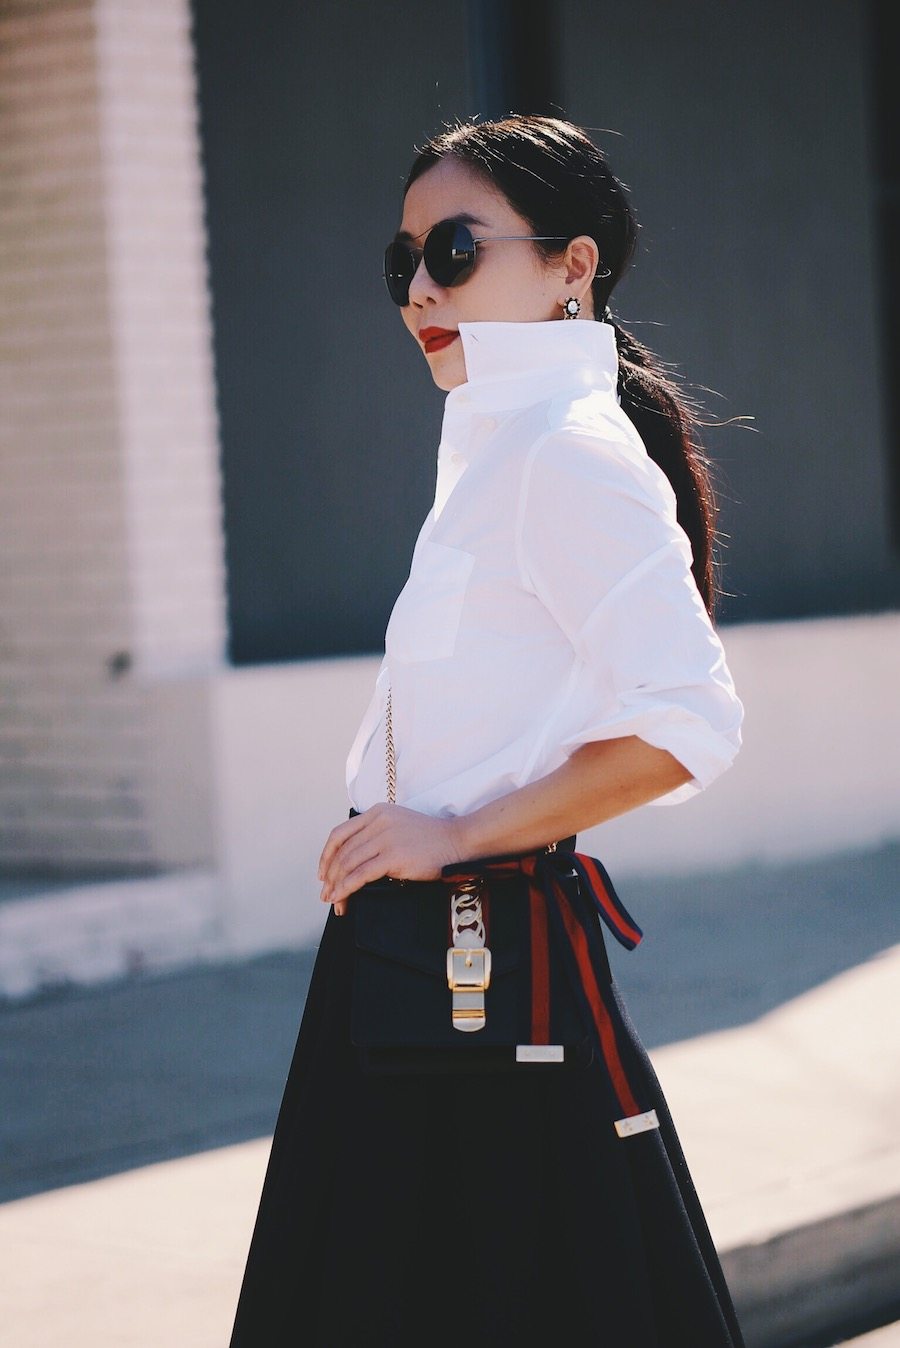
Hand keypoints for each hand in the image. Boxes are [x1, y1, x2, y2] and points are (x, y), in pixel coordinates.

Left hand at [318, 804, 465, 914]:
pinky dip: (346, 888)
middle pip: (342, 852)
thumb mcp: (399, 824)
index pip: (340, 834)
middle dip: (330, 877)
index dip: (326, 856)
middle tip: (326, 894)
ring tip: (333, 901)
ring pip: (348, 864)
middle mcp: (378, 822)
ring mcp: (386, 838)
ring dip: (336, 886)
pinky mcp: (393, 856)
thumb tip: (353, 860)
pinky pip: (360, 875)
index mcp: (377, 812)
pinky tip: (342, 898)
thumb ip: (377, 834)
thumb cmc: (432, 839)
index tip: (323, 873)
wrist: (457, 841)